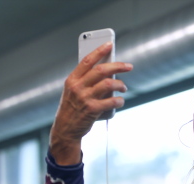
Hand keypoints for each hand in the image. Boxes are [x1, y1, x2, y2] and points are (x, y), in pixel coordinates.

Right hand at [50, 42, 132, 164]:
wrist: (65, 129)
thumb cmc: (72, 109)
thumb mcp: (73, 92)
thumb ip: (86, 82)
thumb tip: (108, 72)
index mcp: (72, 80)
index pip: (87, 60)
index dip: (99, 50)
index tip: (110, 45)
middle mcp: (77, 87)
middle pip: (101, 70)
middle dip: (118, 66)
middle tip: (128, 66)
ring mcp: (85, 98)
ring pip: (109, 84)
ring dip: (121, 84)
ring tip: (124, 88)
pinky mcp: (92, 110)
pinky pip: (112, 101)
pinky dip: (120, 100)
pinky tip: (121, 101)